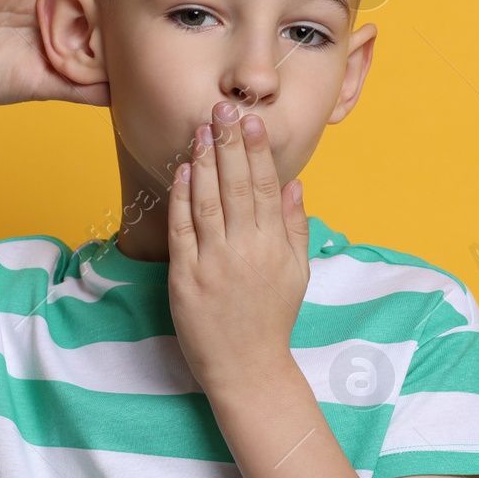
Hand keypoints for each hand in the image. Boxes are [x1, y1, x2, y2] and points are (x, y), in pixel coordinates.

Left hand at [167, 100, 310, 394]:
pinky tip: (181, 171)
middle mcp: (246, 249)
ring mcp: (214, 262)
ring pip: (208, 200)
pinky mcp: (186, 276)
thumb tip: (295, 184)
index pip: (267, 187)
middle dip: (230, 143)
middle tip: (224, 108)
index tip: (253, 120)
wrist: (247, 368)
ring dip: (203, 161)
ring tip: (202, 130)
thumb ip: (295, 226)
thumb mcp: (297, 272)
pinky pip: (183, 228)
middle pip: (237, 185)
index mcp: (276, 246)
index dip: (258, 151)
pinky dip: (181, 197)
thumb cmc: (272, 319)